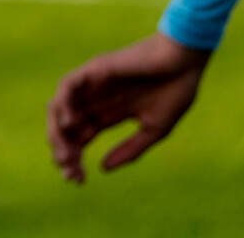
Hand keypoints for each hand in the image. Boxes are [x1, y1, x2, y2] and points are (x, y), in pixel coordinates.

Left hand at [46, 31, 209, 182]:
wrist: (185, 63)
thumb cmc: (175, 91)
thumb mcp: (153, 129)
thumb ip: (130, 149)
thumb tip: (102, 169)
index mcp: (107, 112)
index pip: (81, 137)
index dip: (74, 157)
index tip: (77, 180)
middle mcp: (94, 99)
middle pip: (66, 127)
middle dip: (63, 149)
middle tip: (69, 171)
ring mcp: (91, 84)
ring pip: (60, 107)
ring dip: (58, 131)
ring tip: (66, 154)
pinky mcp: (93, 69)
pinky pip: (68, 85)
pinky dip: (64, 103)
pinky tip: (70, 123)